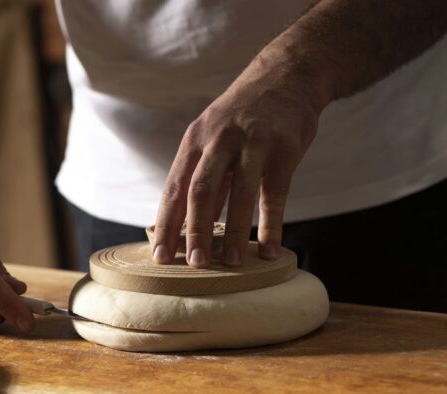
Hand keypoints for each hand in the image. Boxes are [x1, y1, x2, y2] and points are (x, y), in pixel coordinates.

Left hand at [152, 50, 327, 267]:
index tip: (160, 258)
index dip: (167, 225)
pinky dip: (271, 224)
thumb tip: (185, 226)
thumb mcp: (213, 138)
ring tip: (230, 264)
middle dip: (194, 231)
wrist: (287, 76)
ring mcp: (253, 142)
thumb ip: (203, 179)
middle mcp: (219, 139)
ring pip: (238, 193)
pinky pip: (275, 193)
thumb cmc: (243, 117)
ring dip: (233, 232)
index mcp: (195, 140)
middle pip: (200, 191)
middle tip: (194, 265)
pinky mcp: (284, 148)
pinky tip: (268, 248)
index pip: (175, 188)